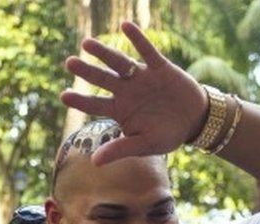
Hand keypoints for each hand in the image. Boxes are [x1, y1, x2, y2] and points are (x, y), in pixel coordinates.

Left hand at [61, 21, 207, 164]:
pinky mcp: (160, 67)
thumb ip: (121, 149)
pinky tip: (126, 26)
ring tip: (87, 44)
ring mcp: (142, 78)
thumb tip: (94, 162)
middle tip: (69, 63)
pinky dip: (138, 39)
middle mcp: (126, 91)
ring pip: (120, 63)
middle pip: (102, 79)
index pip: (95, 104)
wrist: (196, 121)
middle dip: (86, 71)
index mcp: (119, 110)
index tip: (64, 95)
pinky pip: (147, 51)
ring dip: (104, 53)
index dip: (80, 100)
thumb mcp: (144, 145)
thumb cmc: (167, 135)